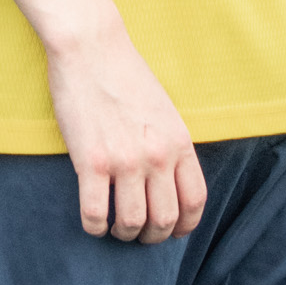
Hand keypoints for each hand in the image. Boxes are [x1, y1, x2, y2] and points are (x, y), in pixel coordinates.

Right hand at [45, 13, 206, 242]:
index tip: (173, 231)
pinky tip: (92, 222)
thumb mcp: (164, 110)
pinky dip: (94, 227)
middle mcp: (158, 155)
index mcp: (179, 142)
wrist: (91, 48)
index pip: (195, 201)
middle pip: (165, 220)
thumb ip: (170, 144)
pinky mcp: (91, 162)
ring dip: (124, 234)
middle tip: (139, 234)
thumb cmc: (125, 75)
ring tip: (115, 229)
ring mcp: (125, 161)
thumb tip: (169, 179)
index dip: (185, 226)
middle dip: (152, 236)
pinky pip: (95, 214)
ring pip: (132, 223)